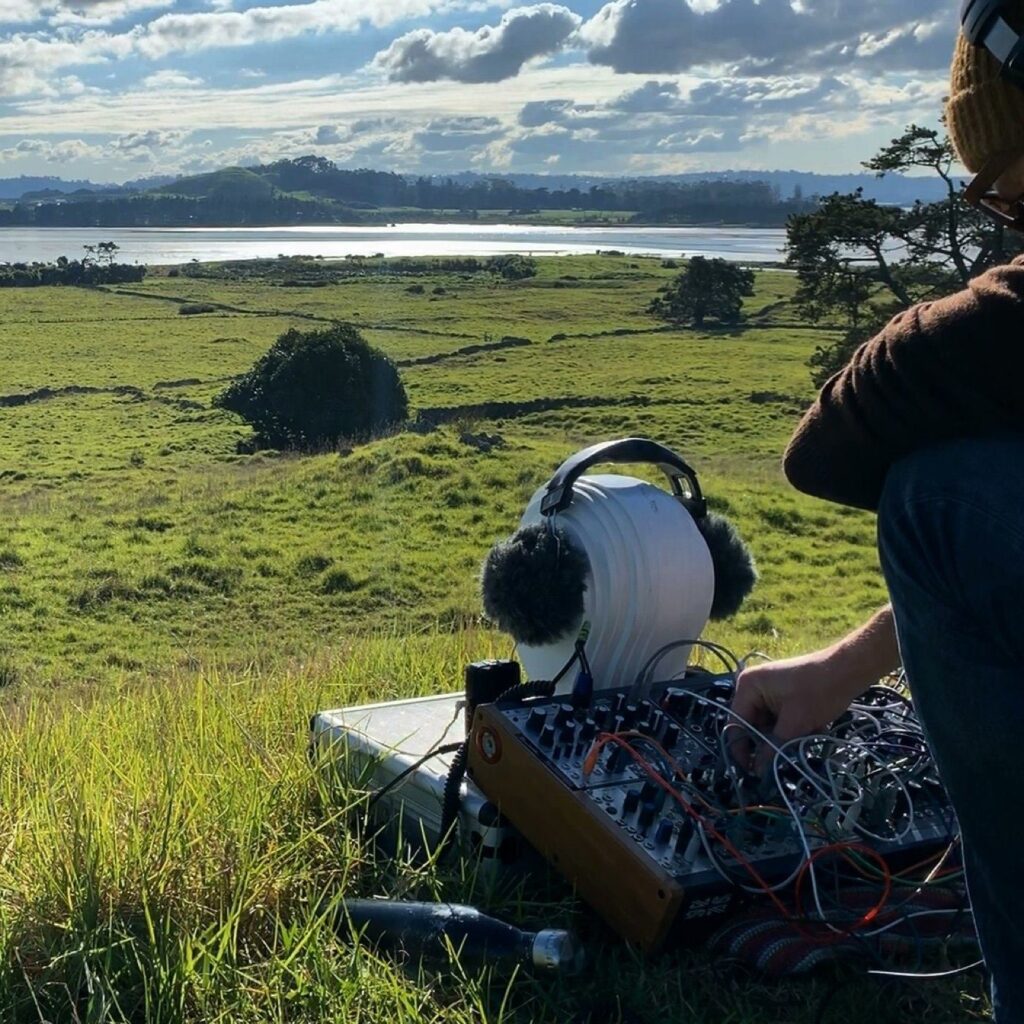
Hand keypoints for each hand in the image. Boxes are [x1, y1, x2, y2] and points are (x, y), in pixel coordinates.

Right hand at [729, 654, 860, 774]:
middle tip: (783, 761)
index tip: (752, 774)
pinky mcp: (781, 695)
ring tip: (805, 738)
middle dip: (769, 743)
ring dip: (785, 737)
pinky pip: (778, 719)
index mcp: (748, 687)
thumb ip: (773, 748)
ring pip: (767, 725)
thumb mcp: (795, 724)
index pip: (736, 724)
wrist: (848, 670)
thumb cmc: (818, 692)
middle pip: (752, 725)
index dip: (742, 750)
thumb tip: (758, 773)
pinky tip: (812, 727)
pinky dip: (793, 729)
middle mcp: (752, 687)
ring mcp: (767, 690)